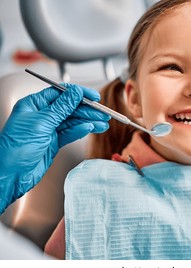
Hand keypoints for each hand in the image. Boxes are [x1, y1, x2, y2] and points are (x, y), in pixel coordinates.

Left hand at [0, 84, 109, 212]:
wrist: (11, 174)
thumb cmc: (16, 148)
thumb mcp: (42, 123)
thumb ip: (61, 107)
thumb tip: (75, 93)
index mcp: (34, 105)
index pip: (61, 93)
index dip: (78, 94)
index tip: (93, 96)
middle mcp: (41, 115)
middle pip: (70, 108)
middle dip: (88, 110)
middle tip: (103, 113)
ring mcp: (48, 129)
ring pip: (73, 121)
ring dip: (88, 122)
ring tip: (102, 123)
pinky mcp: (53, 142)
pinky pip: (70, 133)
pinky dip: (81, 131)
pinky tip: (90, 129)